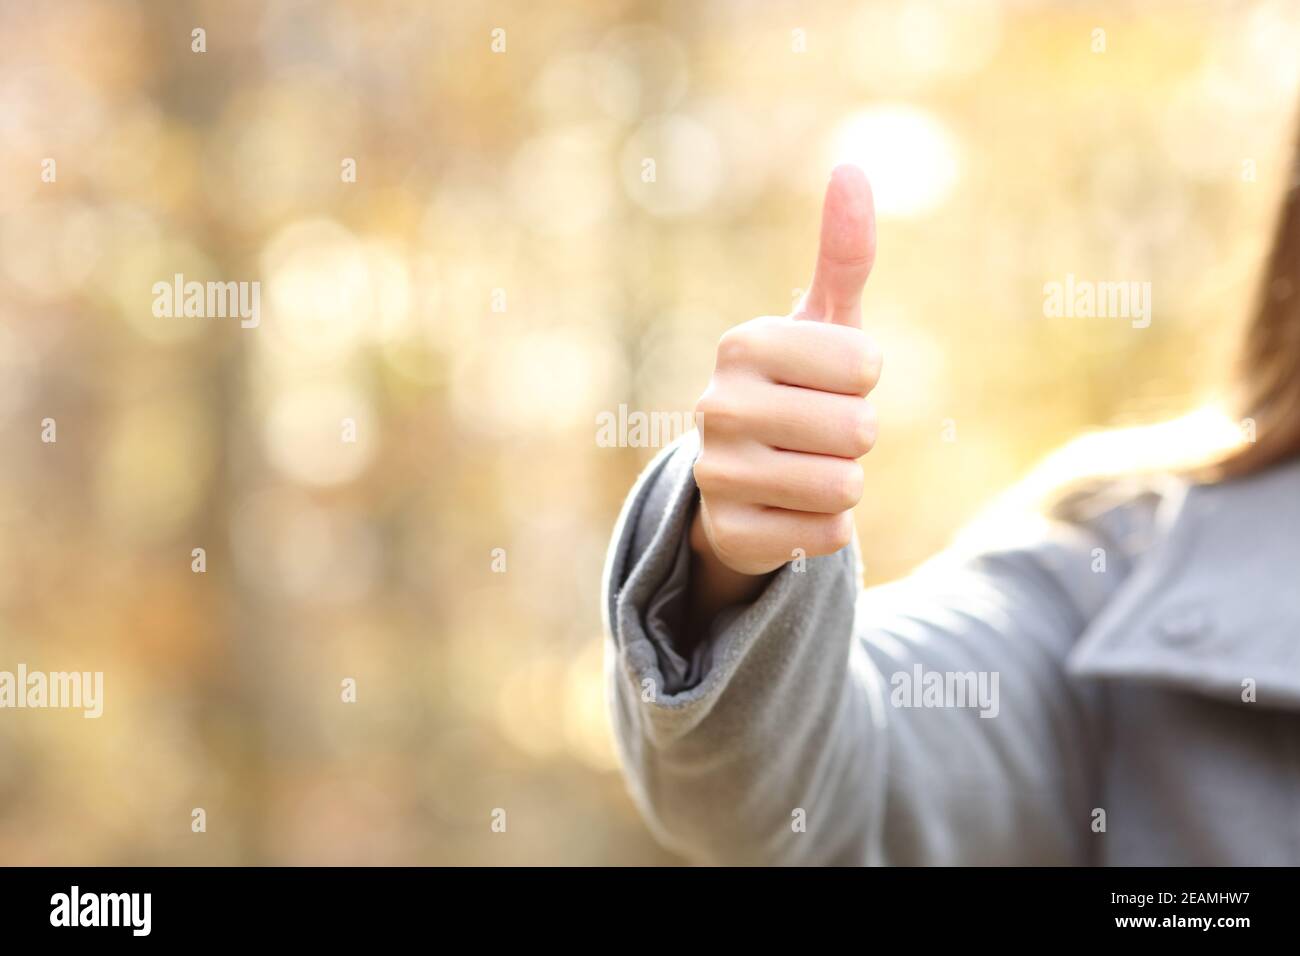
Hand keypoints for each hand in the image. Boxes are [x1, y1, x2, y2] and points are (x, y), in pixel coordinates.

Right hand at [691, 165, 881, 582]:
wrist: (741, 483)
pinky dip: (825, 529)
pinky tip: (789, 511)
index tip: (825, 383)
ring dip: (842, 484)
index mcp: (742, 344)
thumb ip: (844, 253)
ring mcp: (715, 473)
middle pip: (859, 429)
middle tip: (814, 433)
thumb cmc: (796, 391)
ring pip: (845, 486)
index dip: (863, 380)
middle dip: (855, 437)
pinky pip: (828, 535)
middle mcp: (716, 405)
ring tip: (803, 470)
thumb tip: (851, 167)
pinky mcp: (729, 533)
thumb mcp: (823, 325)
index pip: (866, 367)